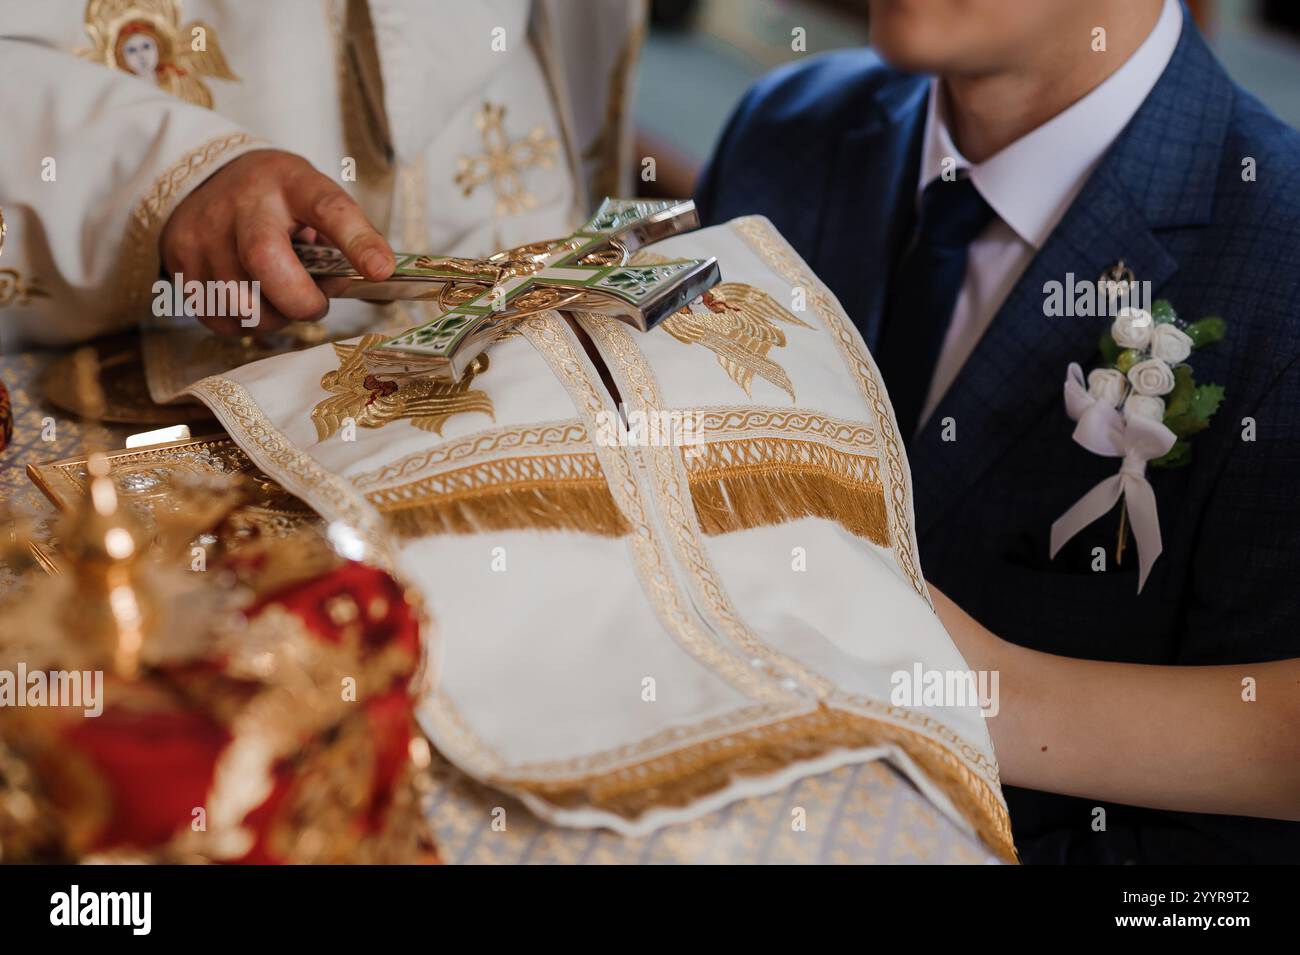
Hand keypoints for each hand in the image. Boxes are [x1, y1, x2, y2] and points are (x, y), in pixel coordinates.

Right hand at [158, 148, 394, 335]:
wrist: (201, 177)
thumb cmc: (276, 200)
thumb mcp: (313, 201)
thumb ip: (344, 241)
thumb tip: (371, 287)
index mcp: (292, 184)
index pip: (329, 209)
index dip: (358, 242)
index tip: (381, 270)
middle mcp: (244, 204)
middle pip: (267, 262)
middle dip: (299, 301)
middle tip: (313, 303)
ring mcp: (205, 232)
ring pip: (242, 303)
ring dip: (273, 318)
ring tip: (278, 298)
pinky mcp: (180, 259)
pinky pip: (219, 318)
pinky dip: (244, 324)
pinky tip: (251, 301)